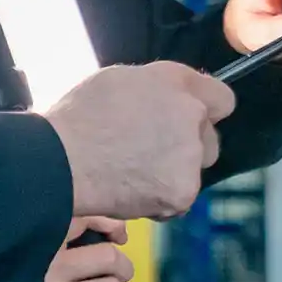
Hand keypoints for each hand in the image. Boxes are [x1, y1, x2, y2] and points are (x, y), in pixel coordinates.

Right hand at [0, 228, 134, 281]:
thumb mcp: (11, 262)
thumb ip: (43, 248)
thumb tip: (86, 236)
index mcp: (39, 247)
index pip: (85, 219)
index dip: (111, 225)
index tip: (118, 236)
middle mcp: (53, 269)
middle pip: (110, 258)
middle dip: (122, 267)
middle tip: (116, 277)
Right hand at [43, 62, 231, 220]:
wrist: (60, 162)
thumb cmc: (77, 120)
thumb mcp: (118, 82)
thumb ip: (155, 90)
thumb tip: (166, 101)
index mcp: (174, 81)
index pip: (221, 97)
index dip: (205, 111)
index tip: (190, 122)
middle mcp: (190, 112)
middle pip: (209, 137)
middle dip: (189, 146)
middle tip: (151, 152)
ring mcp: (189, 153)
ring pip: (194, 169)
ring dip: (174, 173)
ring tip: (134, 173)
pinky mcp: (182, 189)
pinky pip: (180, 199)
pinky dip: (161, 200)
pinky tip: (132, 191)